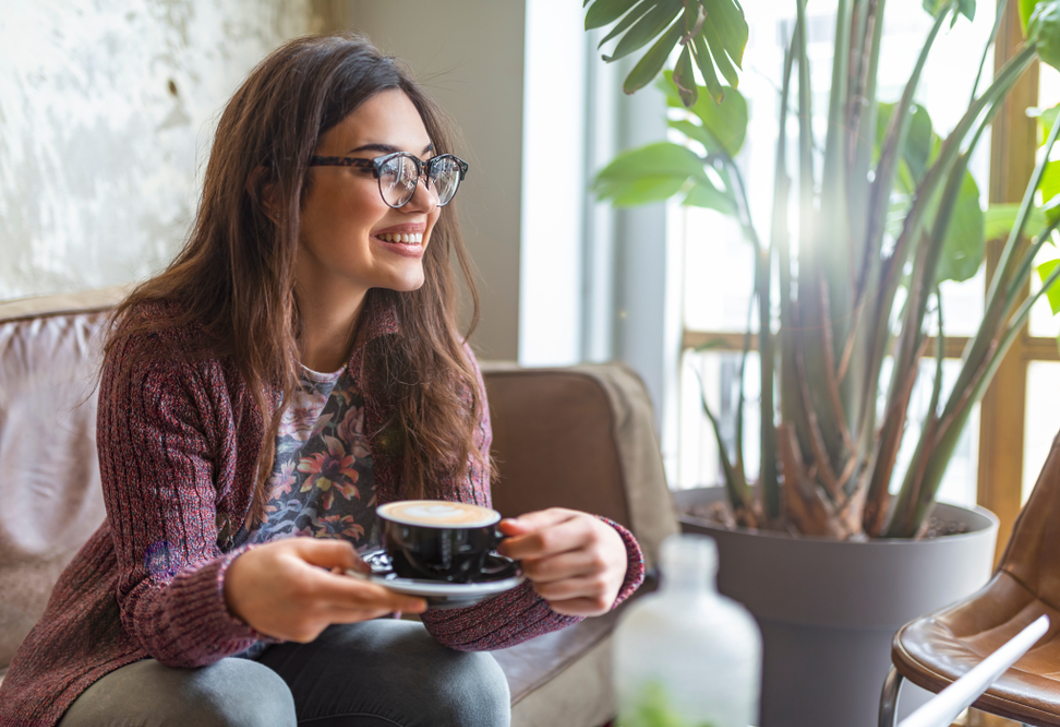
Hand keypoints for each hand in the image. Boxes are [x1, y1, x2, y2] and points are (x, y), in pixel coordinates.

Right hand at [223, 538, 426, 641]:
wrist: (227, 595)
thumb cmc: (262, 565)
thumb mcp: (300, 545)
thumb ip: (337, 552)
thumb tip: (365, 565)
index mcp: (310, 588)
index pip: (364, 597)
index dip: (396, 599)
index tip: (420, 601)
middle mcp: (311, 614)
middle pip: (363, 609)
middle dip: (380, 597)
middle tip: (385, 582)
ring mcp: (308, 630)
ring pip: (349, 614)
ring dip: (354, 598)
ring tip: (327, 577)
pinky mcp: (304, 637)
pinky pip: (332, 619)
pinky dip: (333, 605)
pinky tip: (311, 592)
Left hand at [497, 508, 627, 616]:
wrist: (618, 554)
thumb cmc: (583, 533)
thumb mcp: (561, 519)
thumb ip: (532, 522)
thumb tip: (505, 528)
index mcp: (588, 529)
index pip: (542, 542)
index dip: (515, 547)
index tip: (504, 548)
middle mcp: (598, 557)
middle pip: (540, 569)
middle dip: (526, 566)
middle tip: (530, 560)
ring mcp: (601, 582)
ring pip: (546, 590)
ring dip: (538, 582)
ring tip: (547, 572)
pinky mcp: (601, 603)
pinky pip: (558, 606)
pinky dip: (553, 597)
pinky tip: (562, 584)